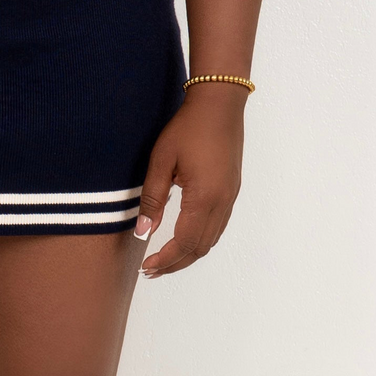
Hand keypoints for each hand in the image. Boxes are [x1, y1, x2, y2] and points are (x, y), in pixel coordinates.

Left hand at [133, 89, 246, 278]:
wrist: (219, 105)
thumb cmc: (187, 128)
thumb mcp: (161, 161)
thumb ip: (152, 199)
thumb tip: (143, 232)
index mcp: (203, 198)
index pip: (184, 243)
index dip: (165, 259)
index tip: (146, 266)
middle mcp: (222, 202)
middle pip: (200, 248)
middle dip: (176, 263)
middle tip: (151, 269)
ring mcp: (230, 197)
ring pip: (211, 239)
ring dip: (189, 253)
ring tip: (165, 258)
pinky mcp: (232, 190)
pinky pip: (218, 226)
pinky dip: (200, 239)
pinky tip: (184, 237)